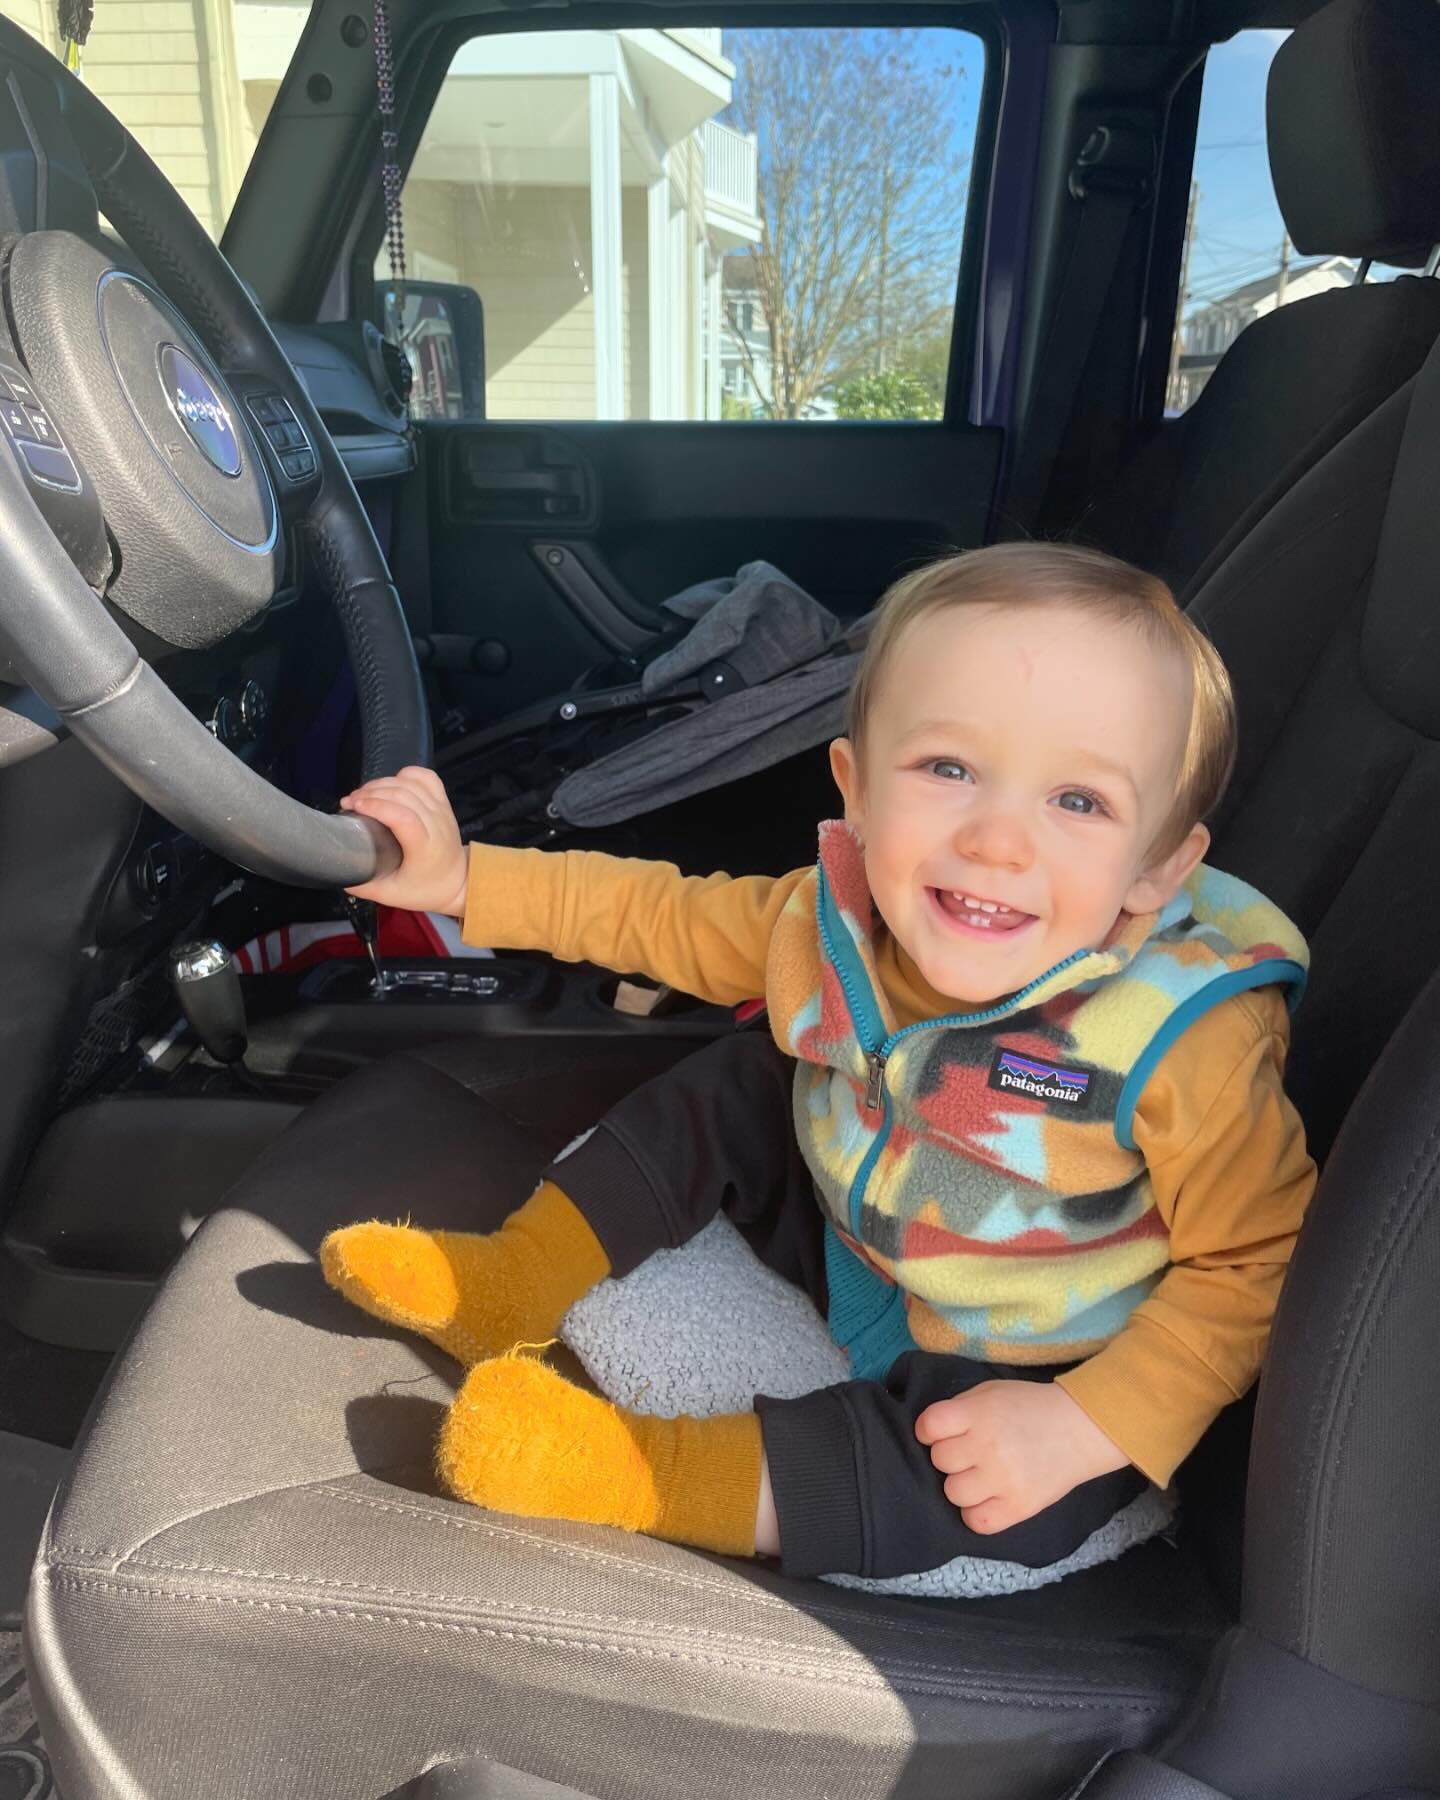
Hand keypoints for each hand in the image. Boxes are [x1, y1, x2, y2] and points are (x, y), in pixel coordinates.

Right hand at [338, 765, 467, 915]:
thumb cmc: (423, 888)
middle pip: (404, 795)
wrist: (457, 881)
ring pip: (412, 783)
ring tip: (362, 794)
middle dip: (372, 792)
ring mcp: (442, 810)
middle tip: (350, 801)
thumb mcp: (390, 895)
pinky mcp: (443, 802)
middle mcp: (436, 824)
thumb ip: (363, 885)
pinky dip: (406, 774)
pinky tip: (389, 783)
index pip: (404, 817)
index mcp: (425, 848)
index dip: (377, 806)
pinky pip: (427, 777)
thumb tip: (336, 872)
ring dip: (383, 783)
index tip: (354, 806)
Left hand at [914, 1379, 1129, 1535]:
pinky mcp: (1018, 1507)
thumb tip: (930, 1433)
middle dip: (952, 1456)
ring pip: (953, 1492)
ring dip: (963, 1485)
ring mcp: (1002, 1479)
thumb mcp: (990, 1393)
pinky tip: (990, 1498)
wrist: (1080, 1429)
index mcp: (978, 1413)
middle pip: (939, 1460)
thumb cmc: (1029, 1407)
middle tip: (972, 1452)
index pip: (928, 1426)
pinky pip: (976, 1521)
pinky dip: (978, 1513)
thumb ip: (959, 1409)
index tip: (941, 1432)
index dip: (930, 1430)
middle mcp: (987, 1446)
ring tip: (982, 1476)